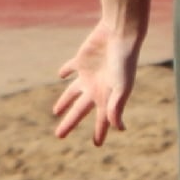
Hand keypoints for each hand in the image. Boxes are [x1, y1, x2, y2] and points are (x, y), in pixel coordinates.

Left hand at [51, 19, 142, 145]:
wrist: (120, 35)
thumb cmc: (124, 61)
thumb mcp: (121, 86)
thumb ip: (116, 106)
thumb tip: (116, 127)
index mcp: (107, 97)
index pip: (101, 120)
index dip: (99, 133)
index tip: (97, 144)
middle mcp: (97, 89)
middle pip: (79, 111)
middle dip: (70, 123)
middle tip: (59, 136)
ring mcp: (88, 75)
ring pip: (72, 93)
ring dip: (64, 102)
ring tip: (55, 112)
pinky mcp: (81, 61)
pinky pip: (70, 69)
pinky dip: (65, 72)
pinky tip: (61, 75)